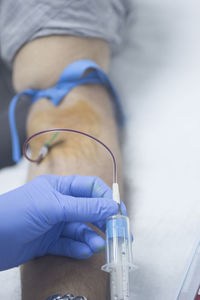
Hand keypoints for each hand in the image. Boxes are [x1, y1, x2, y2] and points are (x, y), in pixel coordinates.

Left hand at [0, 175, 118, 270]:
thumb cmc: (17, 213)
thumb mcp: (54, 207)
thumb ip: (84, 208)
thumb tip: (112, 206)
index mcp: (60, 188)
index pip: (89, 187)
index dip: (105, 197)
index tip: (118, 210)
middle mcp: (59, 204)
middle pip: (88, 210)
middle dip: (103, 221)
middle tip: (118, 233)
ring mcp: (53, 223)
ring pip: (80, 229)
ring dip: (91, 237)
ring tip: (99, 246)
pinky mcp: (48, 242)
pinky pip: (68, 244)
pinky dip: (78, 248)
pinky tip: (85, 252)